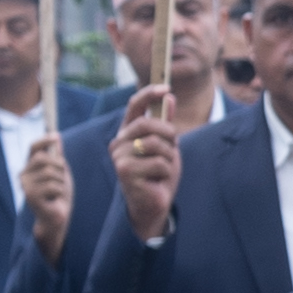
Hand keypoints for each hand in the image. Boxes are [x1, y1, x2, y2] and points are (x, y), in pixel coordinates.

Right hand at [21, 132, 71, 260]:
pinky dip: (60, 192)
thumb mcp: (61, 172)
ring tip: (59, 191)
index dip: (44, 140)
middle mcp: (24, 175)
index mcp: (30, 167)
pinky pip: (53, 186)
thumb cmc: (59, 194)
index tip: (56, 137)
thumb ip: (57, 156)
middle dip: (58, 165)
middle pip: (42, 158)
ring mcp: (26, 186)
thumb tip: (57, 136)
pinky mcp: (31, 197)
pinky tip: (56, 199)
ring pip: (50, 172)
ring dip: (61, 182)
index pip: (33, 148)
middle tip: (62, 177)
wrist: (57, 216)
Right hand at [110, 86, 180, 242]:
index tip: (165, 87)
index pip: (134, 106)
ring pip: (156, 144)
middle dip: (168, 134)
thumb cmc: (158, 174)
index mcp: (128, 133)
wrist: (154, 204)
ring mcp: (119, 157)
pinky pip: (158, 163)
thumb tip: (169, 98)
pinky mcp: (125, 172)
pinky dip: (166, 172)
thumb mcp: (167, 146)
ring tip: (162, 169)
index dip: (148, 94)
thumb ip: (166, 124)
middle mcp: (119, 143)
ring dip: (168, 157)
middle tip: (173, 146)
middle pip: (147, 123)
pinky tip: (157, 181)